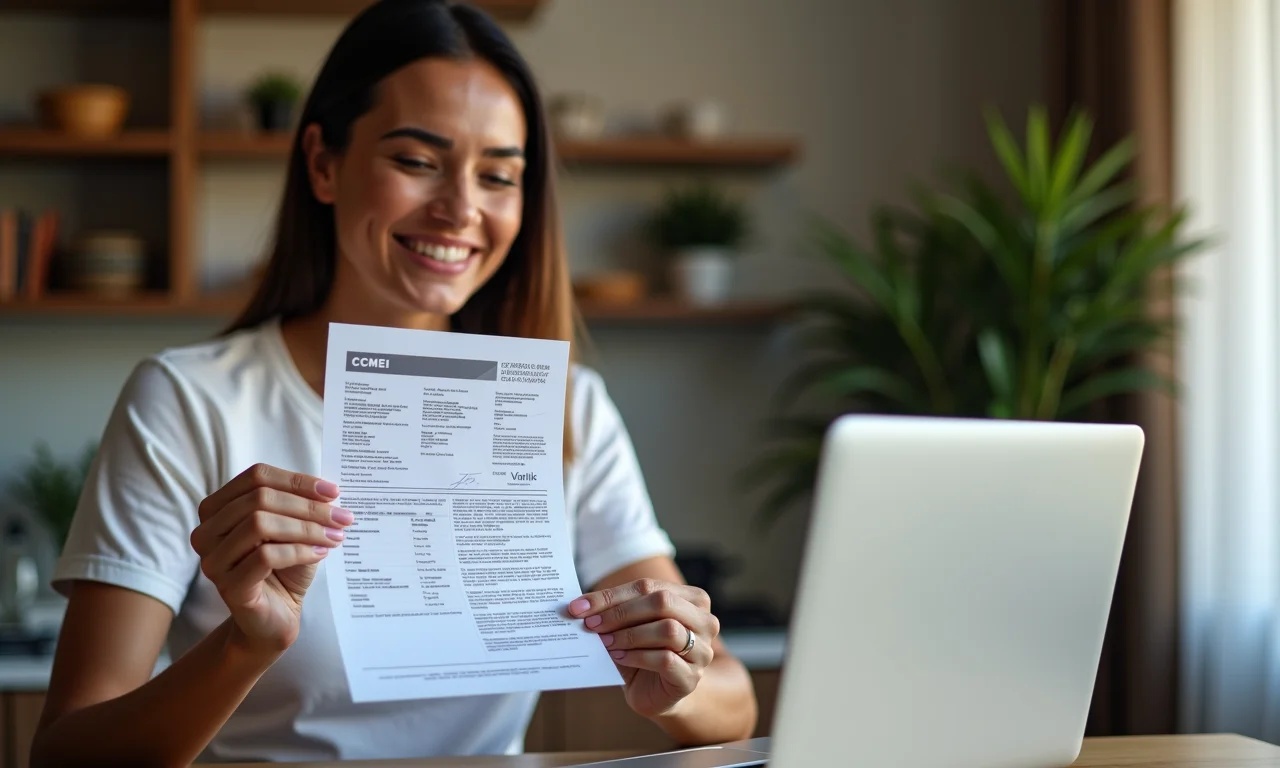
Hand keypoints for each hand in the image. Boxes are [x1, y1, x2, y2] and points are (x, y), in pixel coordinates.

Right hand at [189, 463, 351, 654]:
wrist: (277, 616)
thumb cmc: (284, 568)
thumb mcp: (293, 528)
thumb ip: (300, 505)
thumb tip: (328, 490)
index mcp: (217, 508)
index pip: (256, 477)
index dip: (297, 481)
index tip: (334, 492)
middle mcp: (206, 531)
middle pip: (259, 499)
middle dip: (307, 506)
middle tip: (342, 517)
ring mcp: (213, 559)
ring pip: (260, 524)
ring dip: (306, 528)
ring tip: (334, 536)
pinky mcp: (227, 585)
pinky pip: (265, 556)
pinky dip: (299, 551)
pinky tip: (320, 554)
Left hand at [569, 579, 719, 718]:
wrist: (657, 693)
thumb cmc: (643, 652)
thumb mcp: (630, 626)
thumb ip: (614, 611)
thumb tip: (581, 605)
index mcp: (692, 599)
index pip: (648, 586)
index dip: (612, 596)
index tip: (579, 607)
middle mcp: (705, 621)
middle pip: (663, 602)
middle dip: (621, 613)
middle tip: (591, 624)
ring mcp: (702, 650)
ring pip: (668, 629)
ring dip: (630, 635)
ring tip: (606, 642)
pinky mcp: (692, 677)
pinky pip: (665, 659)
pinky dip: (638, 656)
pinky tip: (620, 658)